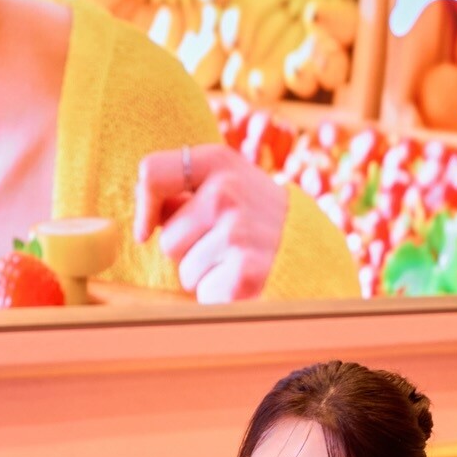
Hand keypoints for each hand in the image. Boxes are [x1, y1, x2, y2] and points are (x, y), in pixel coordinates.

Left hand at [135, 143, 287, 302]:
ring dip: (205, 275)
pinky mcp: (246, 272)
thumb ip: (184, 190)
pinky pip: (205, 293)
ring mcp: (238, 231)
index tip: (148, 228)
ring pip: (185, 271)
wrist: (313, 249)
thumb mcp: (227, 184)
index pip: (152, 173)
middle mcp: (226, 191)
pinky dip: (220, 295)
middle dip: (188, 251)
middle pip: (167, 239)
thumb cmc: (256, 218)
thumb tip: (143, 219)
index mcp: (218, 161)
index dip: (143, 207)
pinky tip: (244, 279)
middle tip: (226, 243)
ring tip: (237, 259)